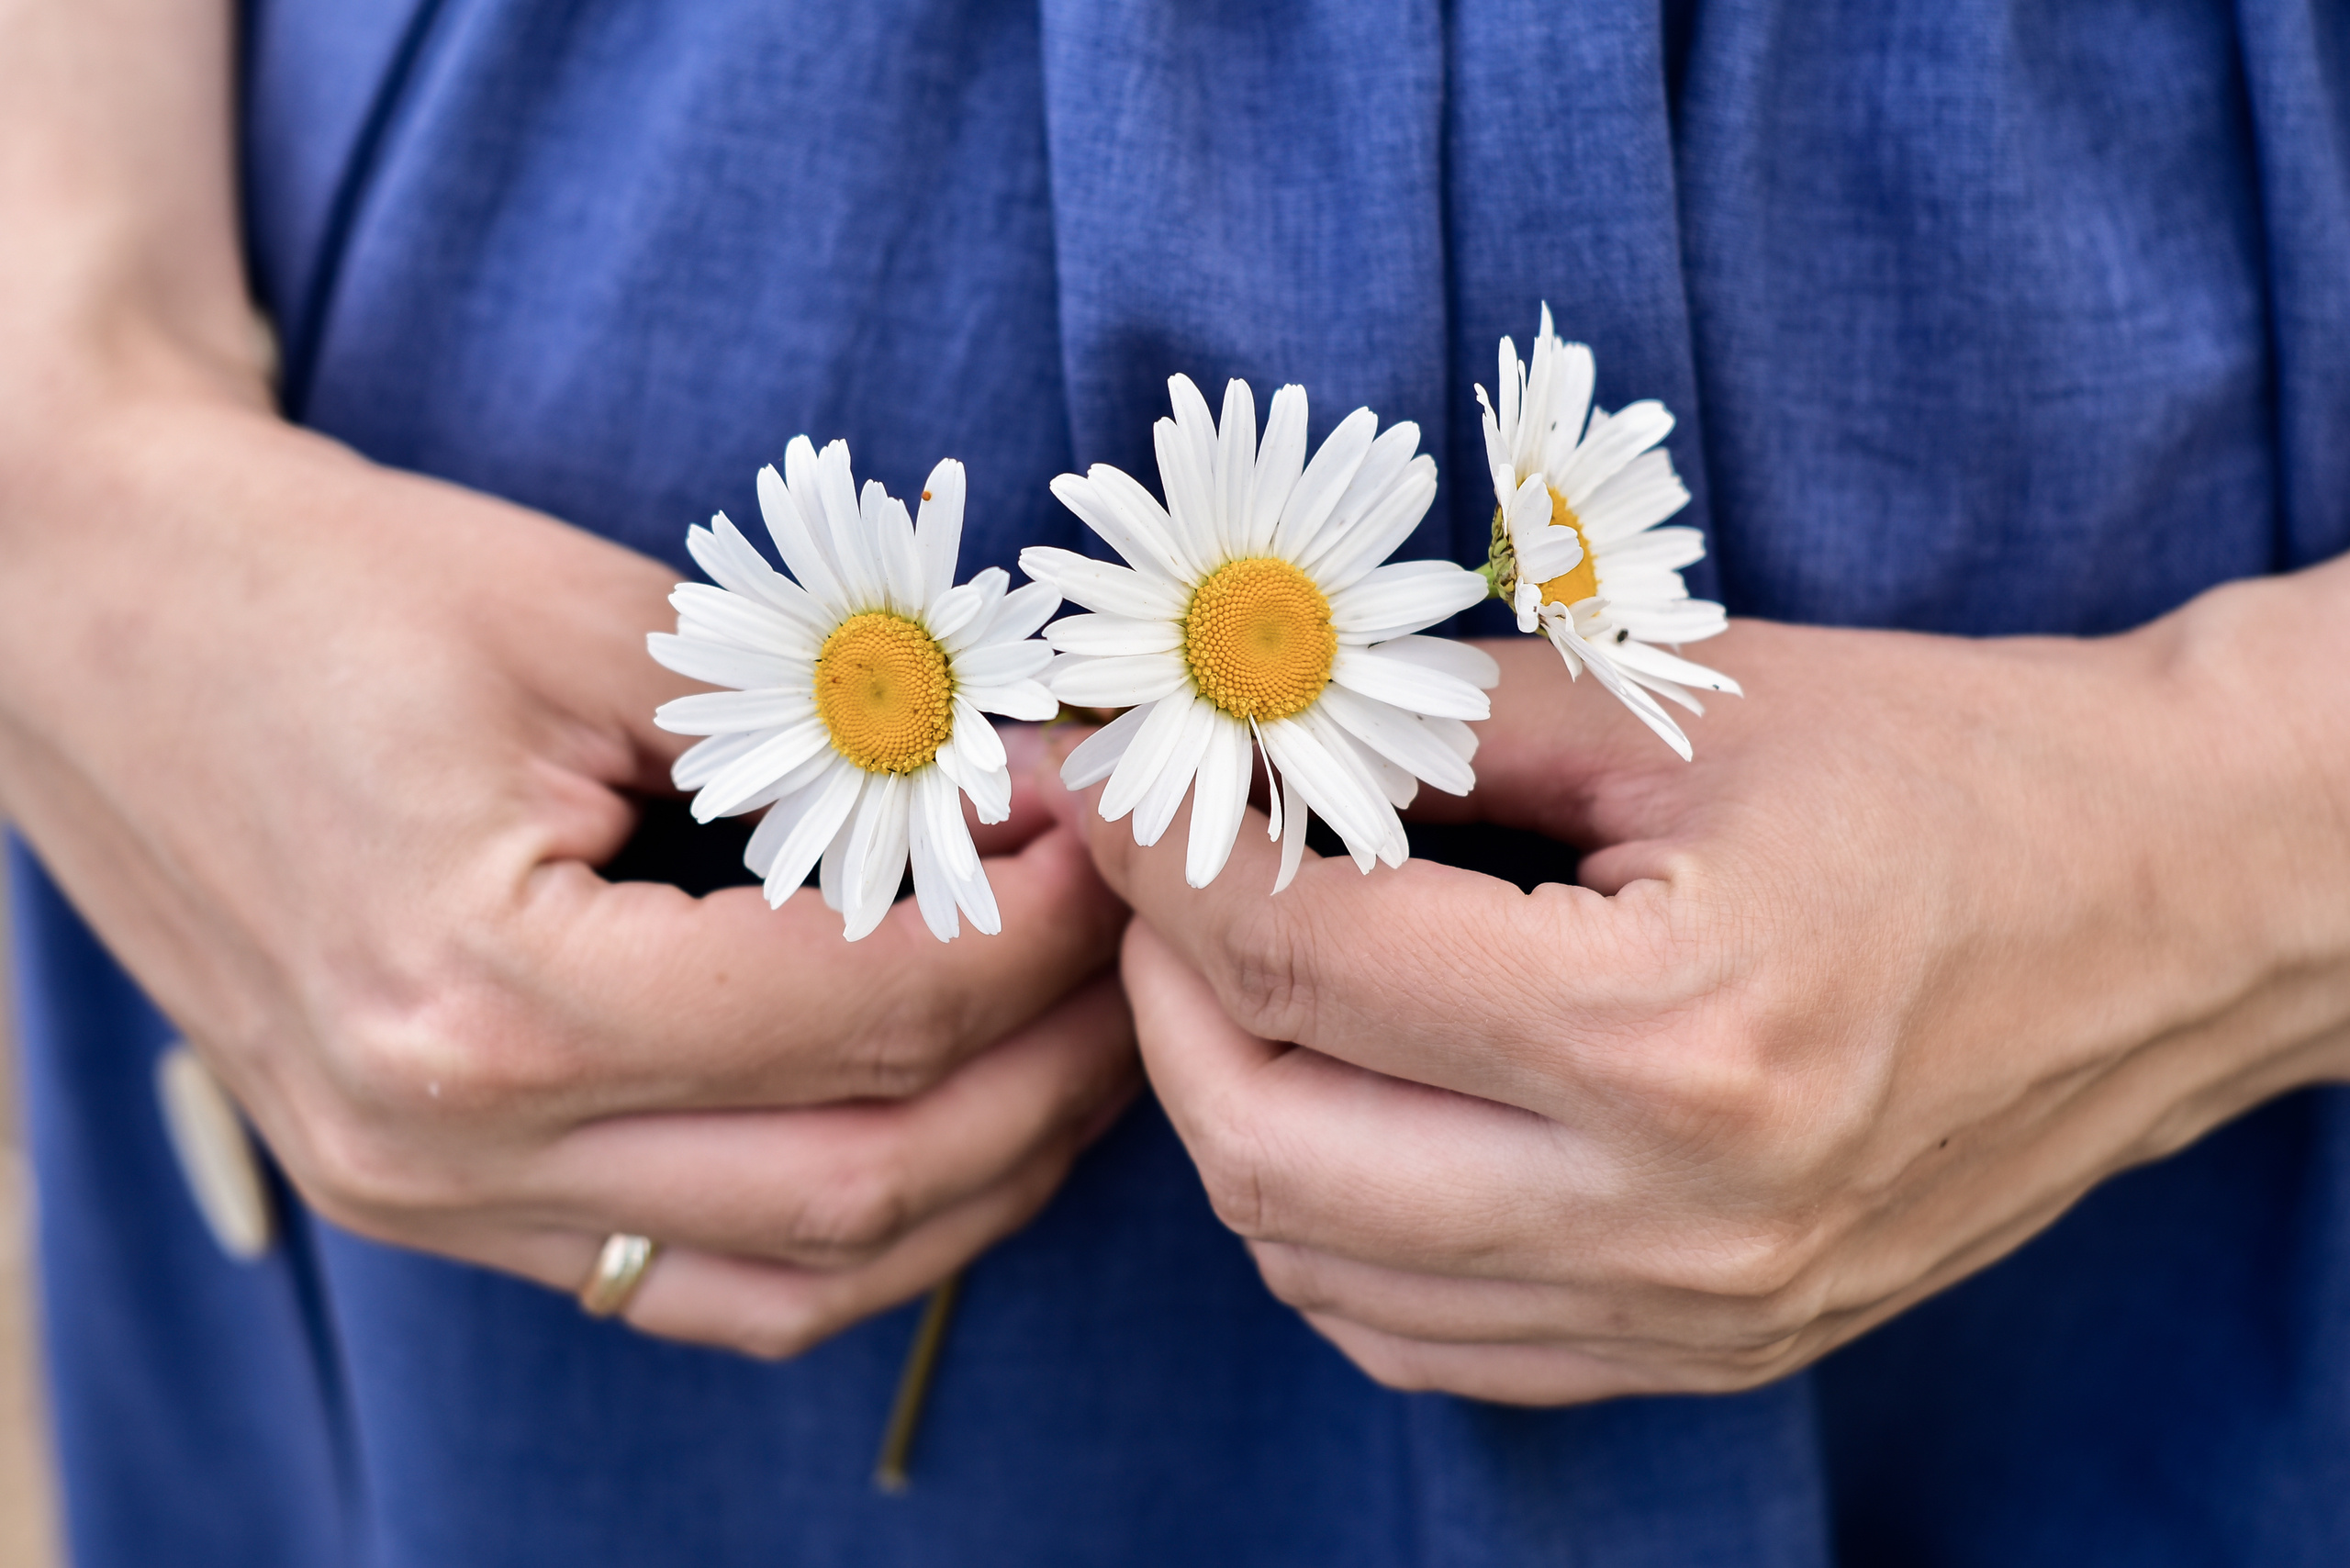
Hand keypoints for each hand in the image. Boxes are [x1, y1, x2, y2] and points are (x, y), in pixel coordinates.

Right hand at [1, 0, 1134, 1358]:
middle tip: (1152, 957)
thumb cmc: (326, 585)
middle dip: (1051, 1073)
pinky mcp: (424, 1198)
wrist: (87, 616)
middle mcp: (448, 1144)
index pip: (865, 1015)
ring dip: (974, 1176)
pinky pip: (688, 1280)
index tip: (1133, 845)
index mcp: (484, 993)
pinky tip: (931, 1122)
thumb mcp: (602, 622)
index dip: (1045, 931)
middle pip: (859, 1184)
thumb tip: (1052, 791)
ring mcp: (426, 1199)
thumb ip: (842, 731)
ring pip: (793, 1277)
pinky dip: (842, 1227)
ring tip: (1078, 1047)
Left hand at [1059, 577, 2349, 1403]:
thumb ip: (1433, 719)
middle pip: (1270, 1150)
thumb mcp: (1687, 704)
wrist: (2178, 909)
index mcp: (1674, 1029)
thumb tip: (1236, 732)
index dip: (1166, 857)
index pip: (1301, 962)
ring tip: (1247, 986)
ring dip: (1234, 1119)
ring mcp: (1698, 1312)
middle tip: (1164, 886)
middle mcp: (1678, 1213)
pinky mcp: (1713, 1349)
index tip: (1116, 781)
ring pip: (1324, 1269)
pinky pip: (1434, 1339)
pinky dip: (1336, 1232)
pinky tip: (1351, 1111)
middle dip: (1162, 1002)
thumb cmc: (1952, 772)